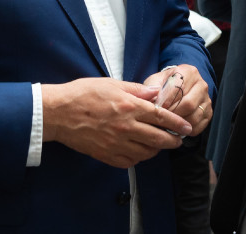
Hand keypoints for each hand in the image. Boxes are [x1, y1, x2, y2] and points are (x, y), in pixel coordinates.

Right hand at [42, 77, 193, 167]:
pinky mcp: (106, 155)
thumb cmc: (82, 94)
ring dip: (156, 150)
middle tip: (177, 140)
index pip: (162, 117)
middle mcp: (126, 127)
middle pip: (158, 139)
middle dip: (172, 141)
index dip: (177, 124)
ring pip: (146, 153)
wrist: (59, 113)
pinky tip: (139, 152)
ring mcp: (117, 144)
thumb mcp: (111, 84)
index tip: (186, 127)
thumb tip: (155, 93)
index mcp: (130, 107)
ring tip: (158, 145)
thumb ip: (136, 90)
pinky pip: (130, 162)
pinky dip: (138, 158)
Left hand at [143, 64, 211, 134]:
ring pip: (194, 116)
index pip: (179, 89)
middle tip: (162, 118)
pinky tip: (177, 127)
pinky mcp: (209, 112)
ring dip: (179, 123)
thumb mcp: (155, 81)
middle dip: (173, 114)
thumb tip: (152, 99)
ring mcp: (206, 99)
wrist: (177, 88)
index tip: (158, 108)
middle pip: (188, 104)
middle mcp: (201, 84)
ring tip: (168, 124)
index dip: (167, 101)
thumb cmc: (164, 85)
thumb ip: (151, 88)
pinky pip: (199, 125)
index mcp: (188, 72)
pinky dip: (186, 130)